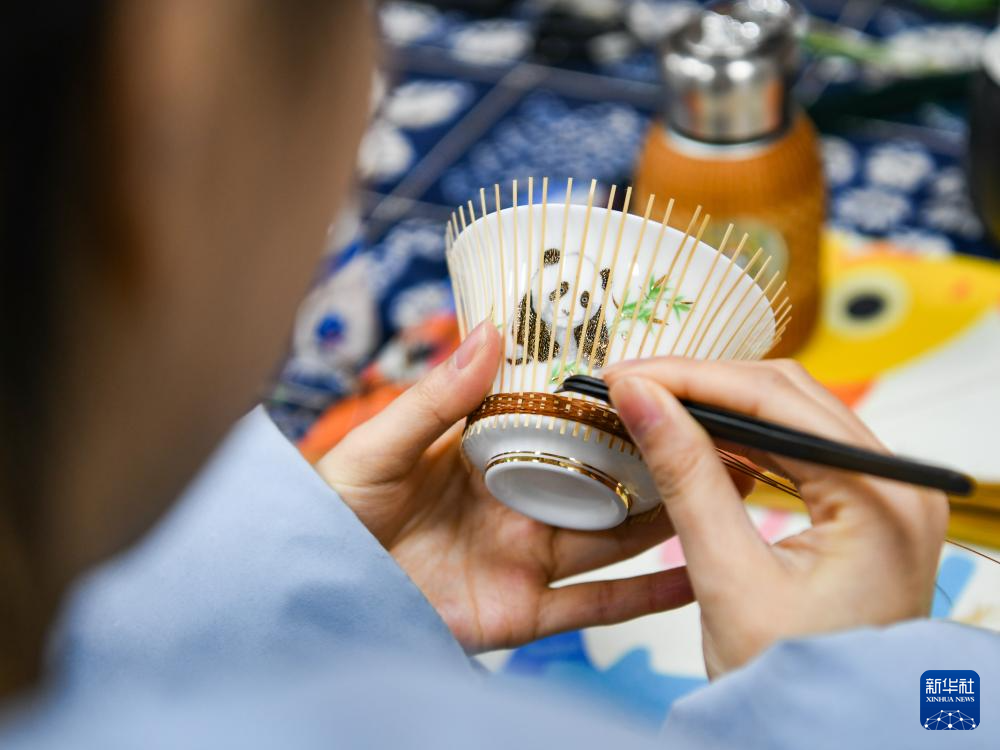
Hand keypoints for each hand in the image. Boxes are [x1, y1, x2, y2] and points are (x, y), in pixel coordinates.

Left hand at [317, 322, 693, 652]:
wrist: (311, 596)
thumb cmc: (332, 512)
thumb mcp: (379, 447)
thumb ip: (435, 398)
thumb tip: (490, 329)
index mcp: (486, 455)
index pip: (561, 419)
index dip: (606, 398)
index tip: (659, 370)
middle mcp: (518, 502)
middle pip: (601, 477)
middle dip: (655, 456)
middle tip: (716, 427)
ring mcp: (526, 557)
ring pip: (614, 535)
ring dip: (669, 513)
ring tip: (729, 485)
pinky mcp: (525, 612)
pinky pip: (596, 605)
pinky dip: (648, 595)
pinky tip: (698, 576)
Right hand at [605, 358, 948, 678]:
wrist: (824, 735)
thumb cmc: (791, 679)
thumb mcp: (727, 576)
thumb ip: (685, 475)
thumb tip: (640, 398)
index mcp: (879, 498)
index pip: (774, 400)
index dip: (691, 379)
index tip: (628, 376)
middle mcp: (894, 483)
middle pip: (787, 394)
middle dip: (702, 385)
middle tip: (632, 387)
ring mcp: (882, 492)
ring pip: (790, 414)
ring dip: (718, 406)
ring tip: (653, 406)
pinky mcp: (862, 505)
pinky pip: (797, 447)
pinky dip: (742, 436)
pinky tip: (696, 436)